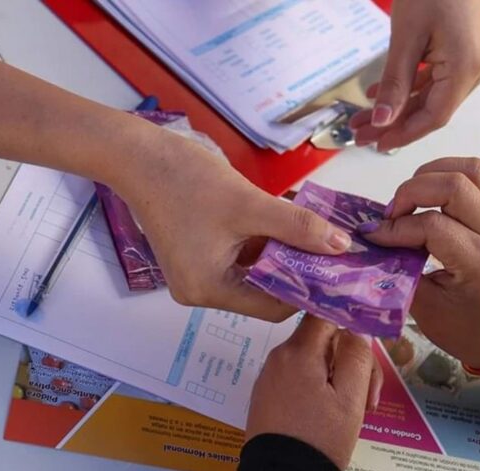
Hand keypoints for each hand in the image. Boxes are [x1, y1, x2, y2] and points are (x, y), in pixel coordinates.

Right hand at [119, 130, 352, 321]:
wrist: (139, 155)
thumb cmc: (187, 180)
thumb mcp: (251, 204)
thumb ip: (298, 227)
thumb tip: (340, 246)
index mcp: (208, 290)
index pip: (272, 307)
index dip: (305, 289)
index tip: (336, 269)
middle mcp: (199, 292)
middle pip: (262, 291)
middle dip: (295, 267)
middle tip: (331, 247)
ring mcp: (195, 275)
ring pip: (252, 272)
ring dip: (279, 252)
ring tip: (311, 230)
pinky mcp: (194, 256)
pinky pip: (237, 258)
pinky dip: (260, 242)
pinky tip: (281, 221)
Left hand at [246, 315, 382, 468]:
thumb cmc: (320, 439)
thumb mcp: (350, 399)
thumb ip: (356, 356)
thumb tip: (357, 327)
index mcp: (299, 351)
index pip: (324, 312)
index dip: (348, 317)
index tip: (367, 333)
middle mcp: (279, 356)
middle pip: (322, 340)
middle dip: (349, 360)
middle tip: (368, 396)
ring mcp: (270, 375)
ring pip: (312, 360)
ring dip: (336, 377)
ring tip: (353, 410)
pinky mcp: (267, 394)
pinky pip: (297, 377)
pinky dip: (317, 387)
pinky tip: (330, 413)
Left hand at [352, 0, 479, 151]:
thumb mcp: (405, 37)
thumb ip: (395, 83)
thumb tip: (383, 121)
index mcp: (468, 67)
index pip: (435, 116)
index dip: (403, 133)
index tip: (375, 144)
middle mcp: (478, 68)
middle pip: (431, 108)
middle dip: (393, 122)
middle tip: (358, 135)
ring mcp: (475, 60)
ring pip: (431, 95)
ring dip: (397, 107)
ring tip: (362, 119)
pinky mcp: (467, 52)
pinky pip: (436, 78)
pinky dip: (409, 87)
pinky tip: (380, 95)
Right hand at [359, 157, 479, 381]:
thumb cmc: (463, 327)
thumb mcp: (424, 309)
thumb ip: (398, 273)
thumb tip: (369, 243)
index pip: (433, 225)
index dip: (396, 228)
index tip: (372, 237)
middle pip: (455, 185)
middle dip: (411, 192)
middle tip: (390, 216)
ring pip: (470, 170)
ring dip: (431, 174)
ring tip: (408, 198)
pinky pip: (476, 175)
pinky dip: (445, 173)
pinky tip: (425, 194)